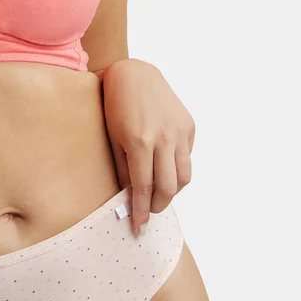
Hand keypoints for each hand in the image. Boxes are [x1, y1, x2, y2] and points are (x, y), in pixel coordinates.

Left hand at [101, 59, 194, 235]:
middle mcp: (163, 138)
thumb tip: (128, 197)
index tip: (139, 227)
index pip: (144, 188)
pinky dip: (177, 167)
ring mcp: (179, 131)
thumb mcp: (112, 137)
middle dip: (158, 206)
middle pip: (169, 187)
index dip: (142, 211)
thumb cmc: (115, 104)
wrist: (134, 73)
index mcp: (140, 141)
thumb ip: (122, 168)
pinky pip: (187, 156)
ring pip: (184, 176)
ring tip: (159, 194)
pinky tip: (165, 166)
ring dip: (173, 191)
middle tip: (149, 213)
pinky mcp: (188, 126)